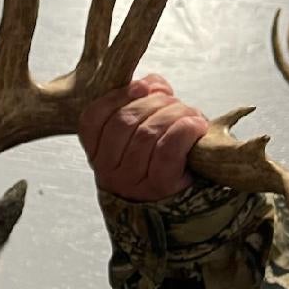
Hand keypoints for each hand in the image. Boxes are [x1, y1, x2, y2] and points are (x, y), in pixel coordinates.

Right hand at [79, 73, 208, 200]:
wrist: (183, 203)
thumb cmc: (160, 161)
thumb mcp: (140, 132)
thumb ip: (140, 102)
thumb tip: (151, 85)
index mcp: (97, 154)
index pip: (93, 119)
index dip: (117, 96)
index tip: (142, 87)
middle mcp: (108, 171)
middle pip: (125, 121)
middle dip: (155, 102)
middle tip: (175, 102)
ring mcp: (132, 181)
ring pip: (148, 132)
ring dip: (176, 114)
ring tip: (190, 115)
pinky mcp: (160, 186)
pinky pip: (168, 149)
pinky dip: (185, 129)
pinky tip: (196, 126)